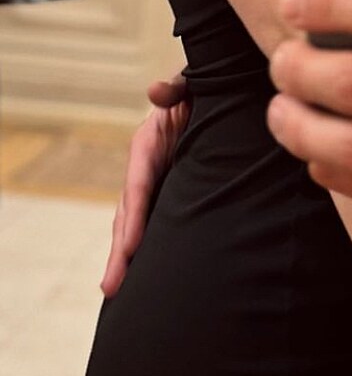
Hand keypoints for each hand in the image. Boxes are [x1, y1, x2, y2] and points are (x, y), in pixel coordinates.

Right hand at [101, 74, 189, 296]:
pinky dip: (149, 249)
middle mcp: (147, 169)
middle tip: (111, 287)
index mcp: (148, 145)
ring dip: (127, 257)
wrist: (217, 95)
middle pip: (129, 214)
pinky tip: (145, 277)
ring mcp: (158, 184)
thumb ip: (175, 88)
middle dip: (120, 251)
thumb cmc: (202, 91)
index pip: (138, 187)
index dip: (132, 218)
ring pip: (138, 224)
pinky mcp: (171, 195)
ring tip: (116, 291)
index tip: (128, 248)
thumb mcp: (189, 85)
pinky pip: (157, 223)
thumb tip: (157, 91)